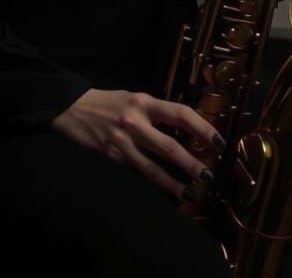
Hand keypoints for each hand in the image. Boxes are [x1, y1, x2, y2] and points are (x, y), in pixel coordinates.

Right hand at [49, 88, 223, 199]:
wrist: (72, 109)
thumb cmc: (110, 102)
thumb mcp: (135, 98)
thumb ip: (157, 111)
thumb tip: (187, 126)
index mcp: (144, 101)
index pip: (180, 114)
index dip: (202, 128)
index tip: (218, 141)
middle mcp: (135, 122)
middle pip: (169, 147)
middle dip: (192, 163)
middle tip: (209, 174)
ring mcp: (122, 143)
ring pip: (153, 168)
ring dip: (174, 182)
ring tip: (191, 192)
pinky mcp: (112, 158)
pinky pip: (137, 174)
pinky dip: (153, 185)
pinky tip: (166, 192)